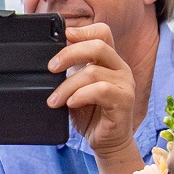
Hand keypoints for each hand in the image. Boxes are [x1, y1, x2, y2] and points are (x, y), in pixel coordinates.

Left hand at [48, 23, 142, 173]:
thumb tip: (49, 59)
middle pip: (98, 45)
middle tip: (51, 67)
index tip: (62, 36)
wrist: (106, 143)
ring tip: (54, 100)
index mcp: (110, 61)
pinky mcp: (124, 101)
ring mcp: (125, 84)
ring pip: (93, 72)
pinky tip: (70, 104)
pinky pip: (101, 91)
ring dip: (67, 85)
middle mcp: (120, 68)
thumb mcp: (75, 87)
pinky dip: (80, 95)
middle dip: (70, 53)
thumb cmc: (91, 115)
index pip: (102, 32)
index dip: (82, 30)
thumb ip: (70, 71)